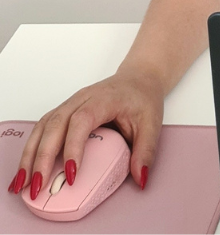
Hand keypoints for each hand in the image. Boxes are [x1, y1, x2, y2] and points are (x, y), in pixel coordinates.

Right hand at [8, 67, 162, 198]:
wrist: (138, 78)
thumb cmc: (142, 98)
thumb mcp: (152, 123)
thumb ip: (146, 151)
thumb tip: (140, 178)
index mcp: (103, 100)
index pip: (81, 121)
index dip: (73, 147)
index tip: (71, 174)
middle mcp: (82, 99)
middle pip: (55, 125)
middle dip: (43, 157)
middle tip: (38, 186)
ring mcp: (70, 104)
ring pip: (43, 126)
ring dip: (31, 154)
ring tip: (22, 182)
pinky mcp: (64, 112)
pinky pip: (42, 128)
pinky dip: (31, 148)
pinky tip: (26, 169)